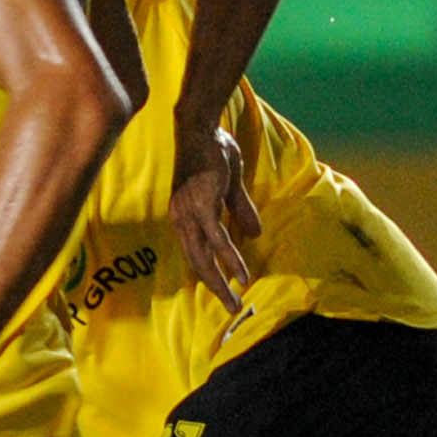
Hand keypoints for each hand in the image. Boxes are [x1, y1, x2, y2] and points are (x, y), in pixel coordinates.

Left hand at [169, 123, 261, 314]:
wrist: (201, 128)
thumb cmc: (212, 152)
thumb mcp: (229, 185)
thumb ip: (239, 209)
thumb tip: (255, 233)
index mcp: (184, 216)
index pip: (194, 252)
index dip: (208, 273)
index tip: (222, 291)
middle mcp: (181, 219)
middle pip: (197, 262)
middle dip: (214, 287)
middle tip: (231, 308)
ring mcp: (190, 214)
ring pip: (204, 258)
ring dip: (221, 282)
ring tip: (235, 301)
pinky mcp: (203, 207)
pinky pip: (218, 241)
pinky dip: (230, 260)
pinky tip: (242, 276)